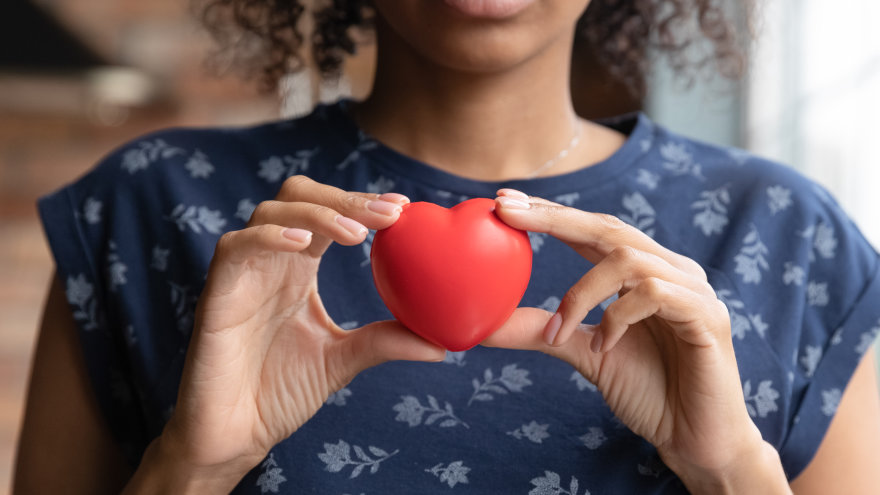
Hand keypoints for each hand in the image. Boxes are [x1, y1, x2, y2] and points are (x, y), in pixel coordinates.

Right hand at [151, 176, 444, 489]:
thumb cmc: (278, 394)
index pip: (330, 215)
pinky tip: (305, 244)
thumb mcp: (342, 361)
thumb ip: (383, 342)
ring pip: (270, 211)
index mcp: (299, 269)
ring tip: (357, 235)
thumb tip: (443, 344)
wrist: (233, 435)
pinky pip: (235, 247)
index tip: (403, 207)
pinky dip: (270, 237)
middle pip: (299, 196)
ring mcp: (242, 274)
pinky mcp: (217, 293)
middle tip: (388, 214)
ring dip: (317, 213)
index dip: (362, 202)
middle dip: (345, 197)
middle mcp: (271, 261)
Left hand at [485, 190, 788, 492]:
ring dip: (581, 293)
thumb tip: (484, 323)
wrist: (695, 440)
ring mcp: (691, 290)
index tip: (503, 203)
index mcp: (642, 273)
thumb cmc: (648, 393)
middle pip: (608, 228)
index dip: (550, 213)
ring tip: (558, 331)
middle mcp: (669, 271)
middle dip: (554, 218)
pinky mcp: (707, 315)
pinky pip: (655, 293)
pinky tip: (603, 347)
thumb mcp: (584, 353)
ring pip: (627, 259)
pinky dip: (617, 316)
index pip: (592, 230)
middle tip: (508, 212)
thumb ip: (543, 331)